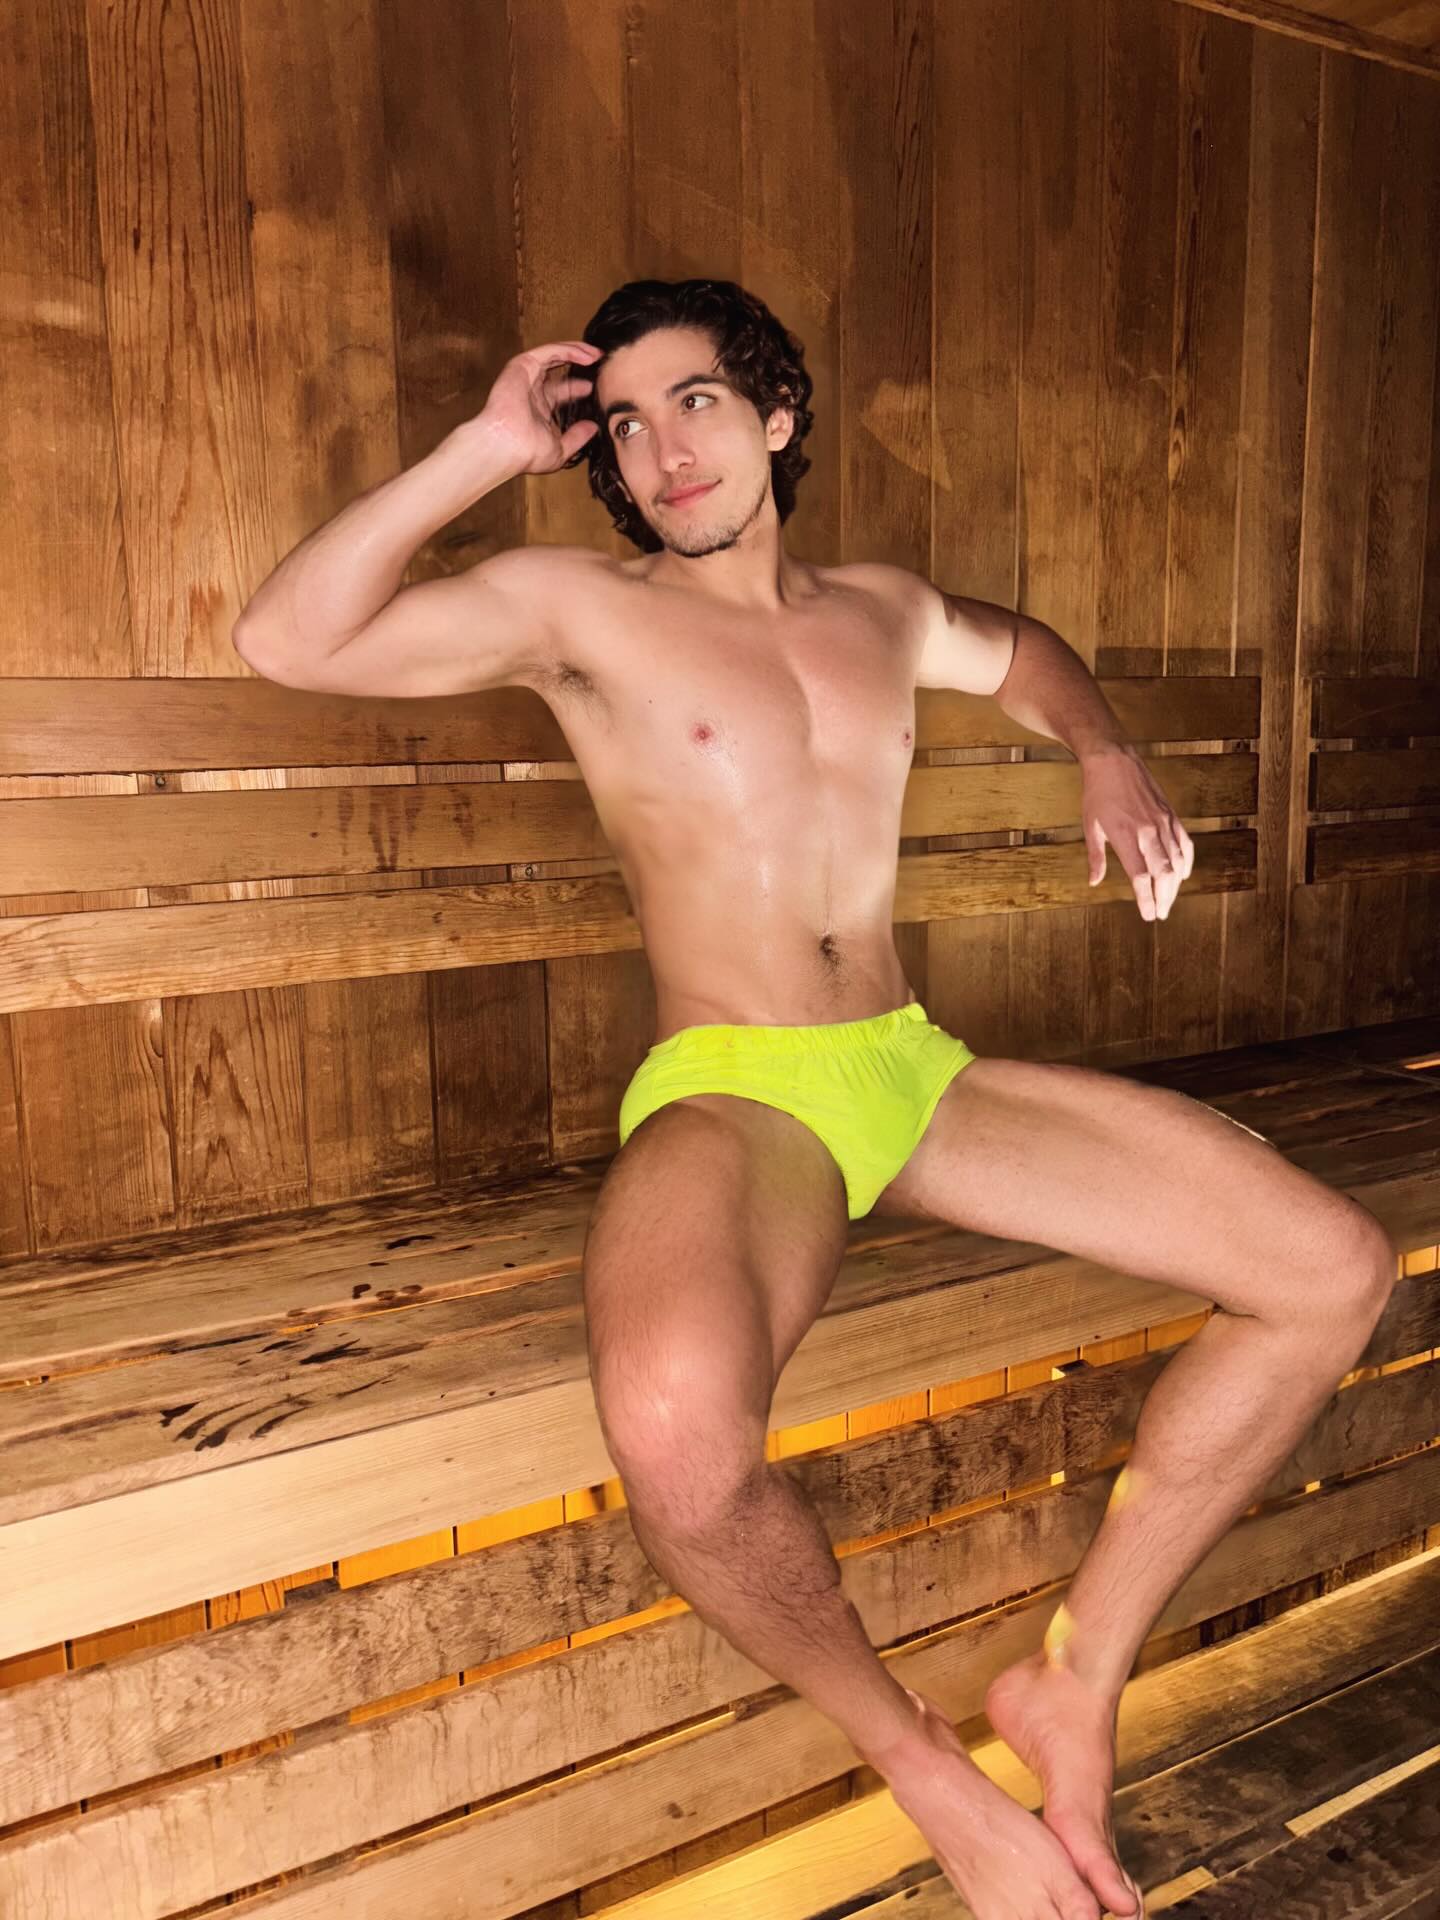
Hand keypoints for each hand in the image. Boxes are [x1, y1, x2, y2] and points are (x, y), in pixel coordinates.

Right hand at [474, 340, 603, 474]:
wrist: (507, 445)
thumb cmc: (526, 452)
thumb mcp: (560, 450)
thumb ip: (577, 438)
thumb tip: (593, 429)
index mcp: (538, 409)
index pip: (561, 391)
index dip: (578, 387)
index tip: (594, 387)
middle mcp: (531, 391)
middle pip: (557, 370)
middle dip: (578, 363)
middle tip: (598, 363)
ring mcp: (526, 377)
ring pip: (554, 355)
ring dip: (576, 352)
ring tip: (596, 354)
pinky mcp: (523, 366)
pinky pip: (549, 351)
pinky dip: (569, 350)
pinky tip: (587, 355)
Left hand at [1081, 744, 1193, 920]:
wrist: (1114, 760)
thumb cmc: (1097, 793)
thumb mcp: (1090, 826)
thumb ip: (1095, 857)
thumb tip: (1094, 882)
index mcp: (1126, 836)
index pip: (1140, 877)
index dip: (1146, 899)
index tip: (1148, 915)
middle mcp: (1148, 831)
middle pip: (1163, 874)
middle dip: (1163, 898)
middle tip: (1160, 914)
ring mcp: (1163, 822)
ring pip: (1176, 861)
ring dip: (1174, 885)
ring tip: (1168, 900)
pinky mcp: (1171, 814)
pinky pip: (1184, 843)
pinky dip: (1186, 861)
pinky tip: (1183, 875)